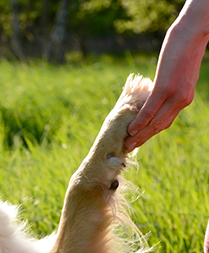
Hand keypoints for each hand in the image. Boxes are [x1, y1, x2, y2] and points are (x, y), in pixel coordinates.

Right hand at [125, 1, 208, 151]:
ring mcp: (174, 95)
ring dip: (140, 135)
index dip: (151, 133)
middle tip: (129, 147)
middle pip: (160, 126)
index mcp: (185, 98)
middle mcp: (182, 100)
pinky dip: (140, 121)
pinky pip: (151, 109)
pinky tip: (131, 128)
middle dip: (144, 138)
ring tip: (128, 143)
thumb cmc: (183, 49)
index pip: (166, 121)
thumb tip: (156, 92)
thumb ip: (169, 85)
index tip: (138, 140)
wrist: (192, 35)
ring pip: (155, 121)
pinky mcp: (165, 88)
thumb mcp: (178, 72)